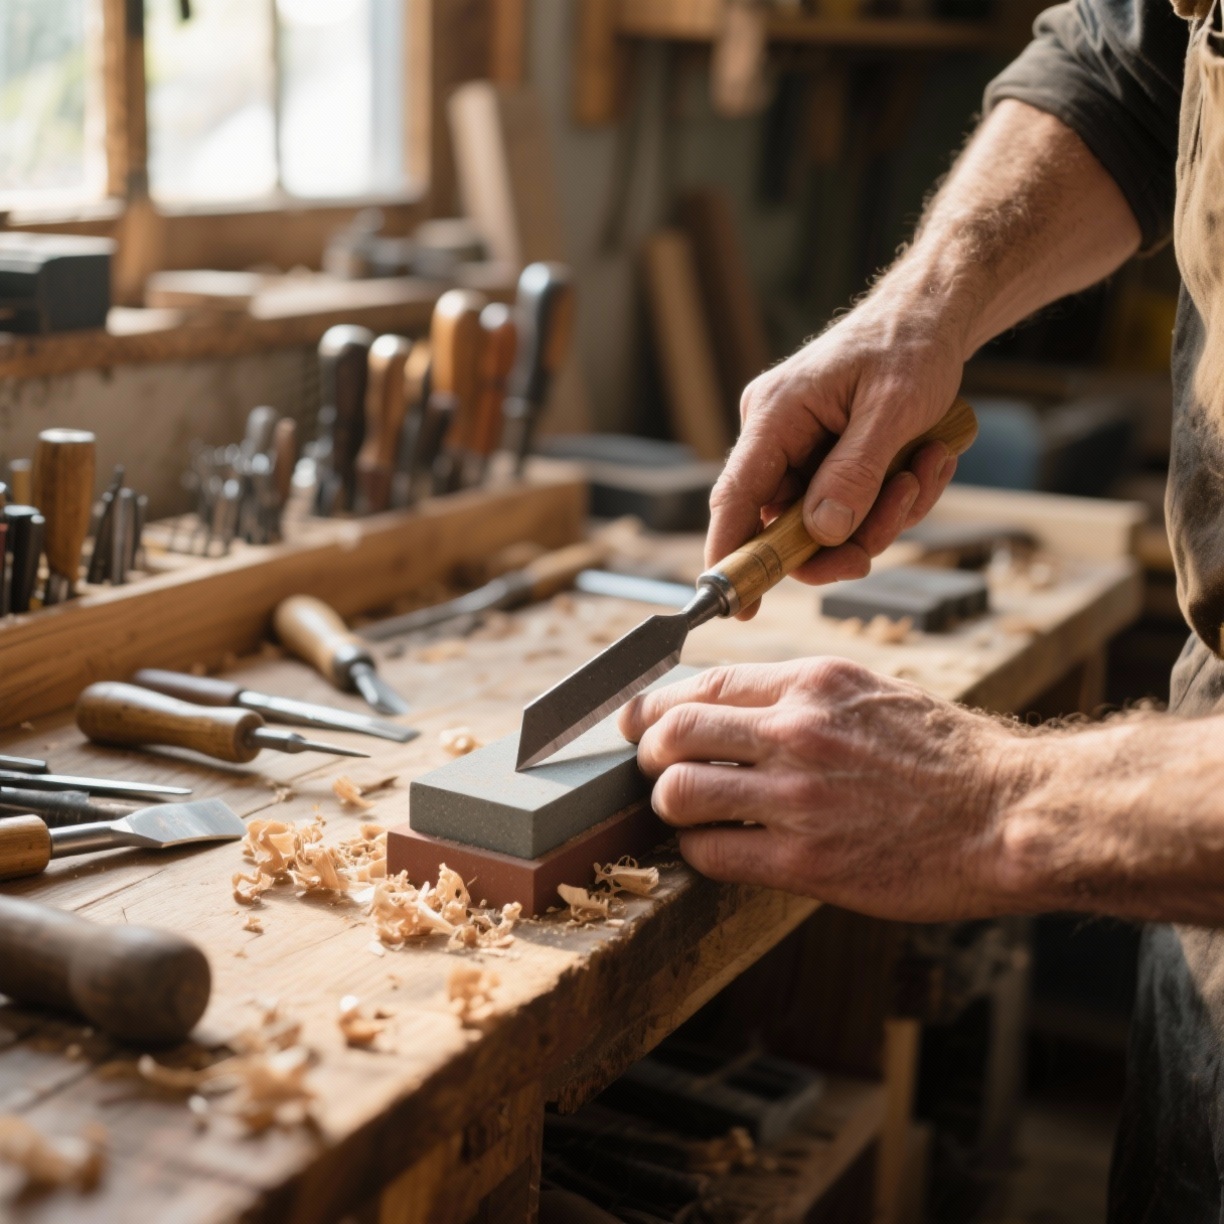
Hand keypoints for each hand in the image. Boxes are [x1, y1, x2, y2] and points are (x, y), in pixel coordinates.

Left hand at [619, 659, 1024, 921]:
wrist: (1011, 814)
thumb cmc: (949, 757)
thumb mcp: (872, 694)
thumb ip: (801, 697)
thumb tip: (735, 710)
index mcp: (813, 684)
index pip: (703, 684)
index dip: (659, 706)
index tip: (643, 722)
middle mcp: (797, 731)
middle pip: (675, 732)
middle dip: (650, 753)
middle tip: (653, 770)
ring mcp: (798, 798)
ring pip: (679, 793)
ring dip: (669, 805)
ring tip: (683, 814)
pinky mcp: (806, 862)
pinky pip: (712, 854)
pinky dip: (699, 853)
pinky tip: (714, 851)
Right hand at [710, 295, 966, 614]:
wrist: (933, 316)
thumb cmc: (909, 345)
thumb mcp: (893, 408)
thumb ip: (855, 471)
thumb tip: (823, 531)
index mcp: (775, 415)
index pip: (735, 498)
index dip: (731, 556)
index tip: (739, 606)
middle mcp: (776, 435)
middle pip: (787, 524)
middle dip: (845, 538)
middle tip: (889, 530)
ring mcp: (800, 449)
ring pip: (826, 522)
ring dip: (882, 513)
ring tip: (925, 467)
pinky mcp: (827, 458)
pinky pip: (850, 505)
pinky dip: (891, 498)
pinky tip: (924, 461)